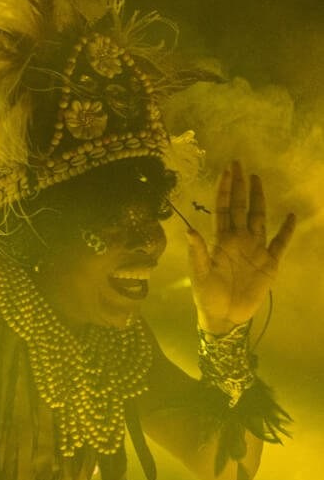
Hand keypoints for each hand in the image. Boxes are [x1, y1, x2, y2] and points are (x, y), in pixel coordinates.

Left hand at [183, 160, 295, 333]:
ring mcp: (255, 249)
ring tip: (258, 179)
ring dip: (260, 199)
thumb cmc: (207, 295)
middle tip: (239, 163)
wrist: (225, 315)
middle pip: (241, 207)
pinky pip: (280, 243)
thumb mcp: (199, 274)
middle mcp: (239, 239)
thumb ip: (197, 252)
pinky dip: (286, 230)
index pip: (223, 208)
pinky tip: (290, 215)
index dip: (225, 189)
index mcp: (221, 240)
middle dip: (240, 186)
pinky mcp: (270, 263)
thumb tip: (189, 229)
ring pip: (259, 218)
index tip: (226, 169)